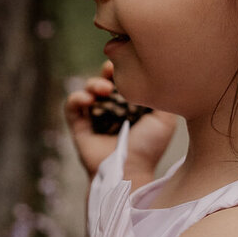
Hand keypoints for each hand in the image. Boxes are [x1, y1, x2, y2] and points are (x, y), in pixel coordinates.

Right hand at [64, 61, 176, 181]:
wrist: (131, 172)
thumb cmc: (149, 148)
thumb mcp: (165, 120)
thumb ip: (165, 99)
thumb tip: (161, 78)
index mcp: (131, 106)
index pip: (124, 80)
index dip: (123, 69)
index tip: (127, 64)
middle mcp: (111, 110)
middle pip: (104, 80)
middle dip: (106, 71)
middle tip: (111, 69)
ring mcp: (94, 118)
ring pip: (87, 89)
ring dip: (93, 83)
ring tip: (104, 90)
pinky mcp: (79, 127)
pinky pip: (71, 106)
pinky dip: (77, 98)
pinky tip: (88, 100)